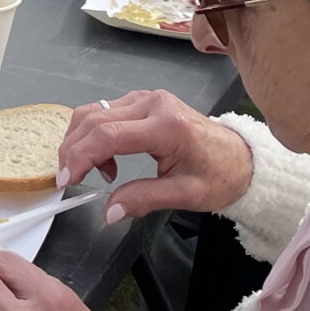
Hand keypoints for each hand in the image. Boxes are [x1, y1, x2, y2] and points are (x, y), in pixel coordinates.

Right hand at [57, 90, 253, 223]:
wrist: (241, 157)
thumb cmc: (220, 174)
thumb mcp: (186, 195)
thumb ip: (144, 200)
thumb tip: (110, 211)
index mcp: (167, 126)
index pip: (108, 135)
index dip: (80, 157)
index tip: (68, 180)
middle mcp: (153, 104)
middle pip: (93, 119)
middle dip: (73, 151)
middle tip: (70, 179)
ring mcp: (146, 99)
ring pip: (93, 111)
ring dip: (81, 142)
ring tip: (94, 172)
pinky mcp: (142, 101)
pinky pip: (103, 111)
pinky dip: (93, 135)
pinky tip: (107, 159)